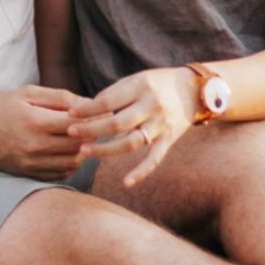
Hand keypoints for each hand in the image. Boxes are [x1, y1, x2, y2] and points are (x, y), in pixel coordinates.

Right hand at [0, 85, 89, 180]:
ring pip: (73, 162)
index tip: (102, 112)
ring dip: (84, 151)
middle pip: (78, 144)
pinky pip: (60, 174)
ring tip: (84, 138)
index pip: (77, 124)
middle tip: (98, 124)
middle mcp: (35, 146)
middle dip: (92, 134)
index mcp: (35, 122)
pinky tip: (69, 151)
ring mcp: (32, 163)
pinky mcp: (29, 174)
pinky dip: (71, 164)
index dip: (94, 118)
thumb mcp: (27, 94)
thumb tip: (87, 103)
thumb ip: (59, 97)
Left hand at [67, 66, 199, 188]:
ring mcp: (161, 125)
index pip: (108, 100)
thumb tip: (84, 110)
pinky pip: (154, 159)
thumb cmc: (157, 84)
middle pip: (117, 123)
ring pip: (131, 143)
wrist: (193, 91)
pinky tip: (126, 183)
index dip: (87, 109)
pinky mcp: (169, 140)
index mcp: (142, 86)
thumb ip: (113, 94)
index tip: (70, 114)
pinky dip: (141, 172)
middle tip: (71, 133)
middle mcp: (152, 106)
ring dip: (106, 150)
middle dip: (91, 130)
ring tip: (84, 152)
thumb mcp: (136, 80)